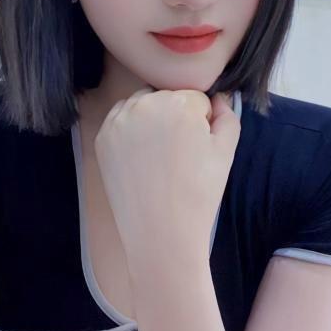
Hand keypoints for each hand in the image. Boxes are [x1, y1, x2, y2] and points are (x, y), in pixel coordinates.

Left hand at [94, 87, 240, 275]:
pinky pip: (121, 120)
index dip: (201, 122)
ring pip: (142, 104)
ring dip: (152, 119)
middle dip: (175, 117)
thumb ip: (227, 114)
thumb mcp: (226, 151)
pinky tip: (141, 158)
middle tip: (178, 154)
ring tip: (159, 156)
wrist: (161, 232)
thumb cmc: (199, 193)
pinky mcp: (103, 136)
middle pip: (167, 98)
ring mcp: (119, 120)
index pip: (196, 98)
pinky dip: (131, 131)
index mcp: (180, 103)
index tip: (197, 148)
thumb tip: (218, 97)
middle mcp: (146, 103)